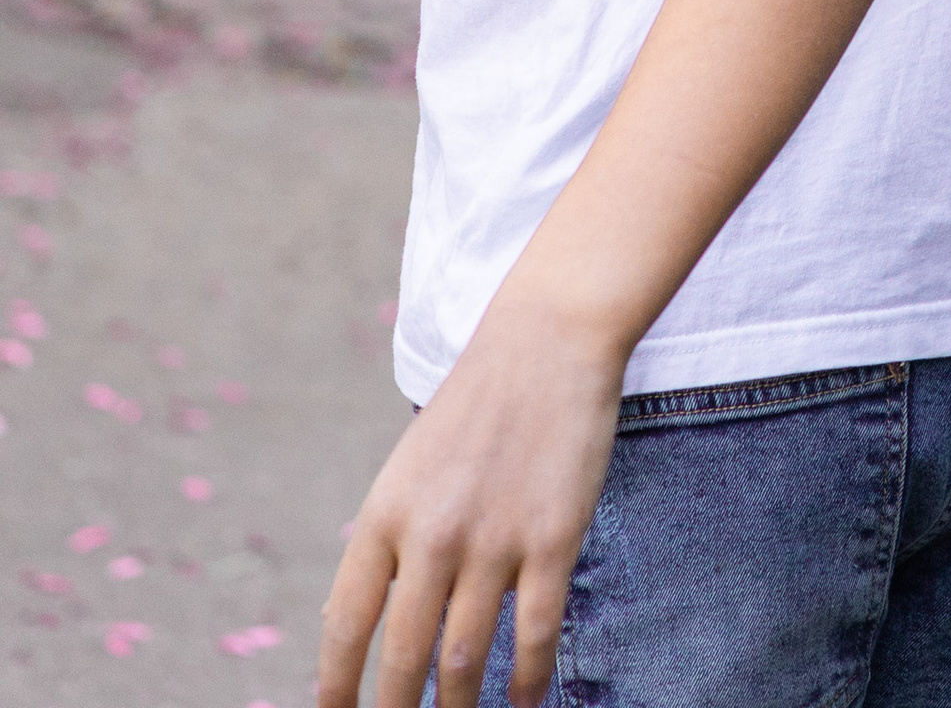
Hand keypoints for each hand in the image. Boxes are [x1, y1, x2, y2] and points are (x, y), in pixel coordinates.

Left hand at [317, 296, 622, 707]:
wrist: (548, 338)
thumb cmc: (474, 408)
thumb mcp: (407, 471)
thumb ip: (383, 546)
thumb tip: (344, 626)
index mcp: (385, 514)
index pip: (345, 627)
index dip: (336, 690)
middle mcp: (432, 534)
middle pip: (402, 657)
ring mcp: (495, 539)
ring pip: (465, 661)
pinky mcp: (554, 539)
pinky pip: (535, 635)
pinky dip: (527, 683)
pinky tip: (523, 704)